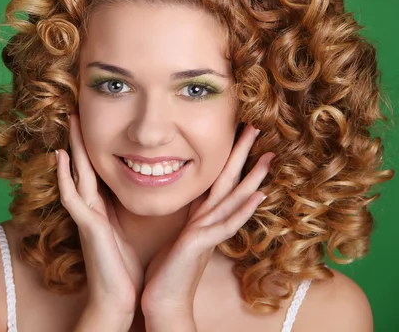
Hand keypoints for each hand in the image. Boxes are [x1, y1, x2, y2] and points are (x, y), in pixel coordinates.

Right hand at [56, 114, 142, 323]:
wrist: (119, 298)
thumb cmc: (126, 267)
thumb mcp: (132, 229)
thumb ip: (133, 208)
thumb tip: (154, 185)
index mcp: (102, 207)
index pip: (97, 170)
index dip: (94, 147)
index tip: (96, 123)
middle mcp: (90, 208)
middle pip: (84, 165)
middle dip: (81, 139)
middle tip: (77, 111)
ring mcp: (85, 216)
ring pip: (76, 174)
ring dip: (72, 148)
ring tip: (71, 122)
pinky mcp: (86, 226)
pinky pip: (71, 196)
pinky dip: (64, 177)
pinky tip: (60, 157)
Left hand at [141, 125, 273, 319]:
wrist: (162, 302)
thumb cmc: (166, 270)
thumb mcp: (176, 236)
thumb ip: (186, 218)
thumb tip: (187, 201)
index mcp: (200, 217)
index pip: (217, 181)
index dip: (228, 158)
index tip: (237, 134)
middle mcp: (208, 222)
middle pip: (230, 183)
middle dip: (243, 156)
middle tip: (258, 129)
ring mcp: (208, 233)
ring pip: (233, 199)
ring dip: (252, 178)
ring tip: (269, 157)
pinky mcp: (201, 244)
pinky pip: (226, 224)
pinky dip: (242, 210)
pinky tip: (258, 196)